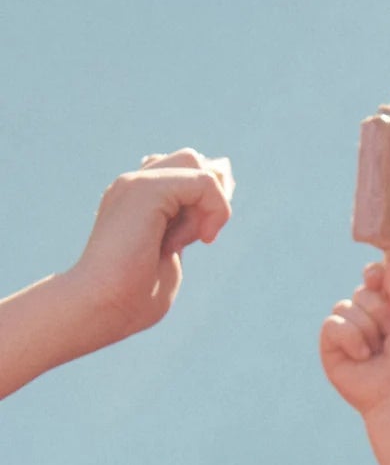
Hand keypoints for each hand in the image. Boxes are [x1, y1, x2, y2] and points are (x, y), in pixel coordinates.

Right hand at [66, 148, 233, 349]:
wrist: (101, 305)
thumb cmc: (132, 298)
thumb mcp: (169, 257)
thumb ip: (186, 231)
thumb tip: (210, 214)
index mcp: (136, 201)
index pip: (182, 171)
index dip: (205, 198)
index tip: (202, 236)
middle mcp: (134, 185)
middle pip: (191, 158)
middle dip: (213, 192)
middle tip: (204, 234)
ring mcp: (136, 183)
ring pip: (196, 163)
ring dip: (210, 201)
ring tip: (197, 237)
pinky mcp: (146, 189)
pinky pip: (203, 181)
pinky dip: (214, 208)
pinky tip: (201, 238)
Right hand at [320, 252, 389, 417]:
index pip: (378, 279)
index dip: (376, 275)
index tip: (376, 277)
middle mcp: (371, 321)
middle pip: (363, 291)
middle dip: (381, 311)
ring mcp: (351, 334)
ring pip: (346, 305)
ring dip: (367, 328)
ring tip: (379, 352)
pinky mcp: (332, 348)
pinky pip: (332, 323)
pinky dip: (350, 338)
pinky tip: (363, 357)